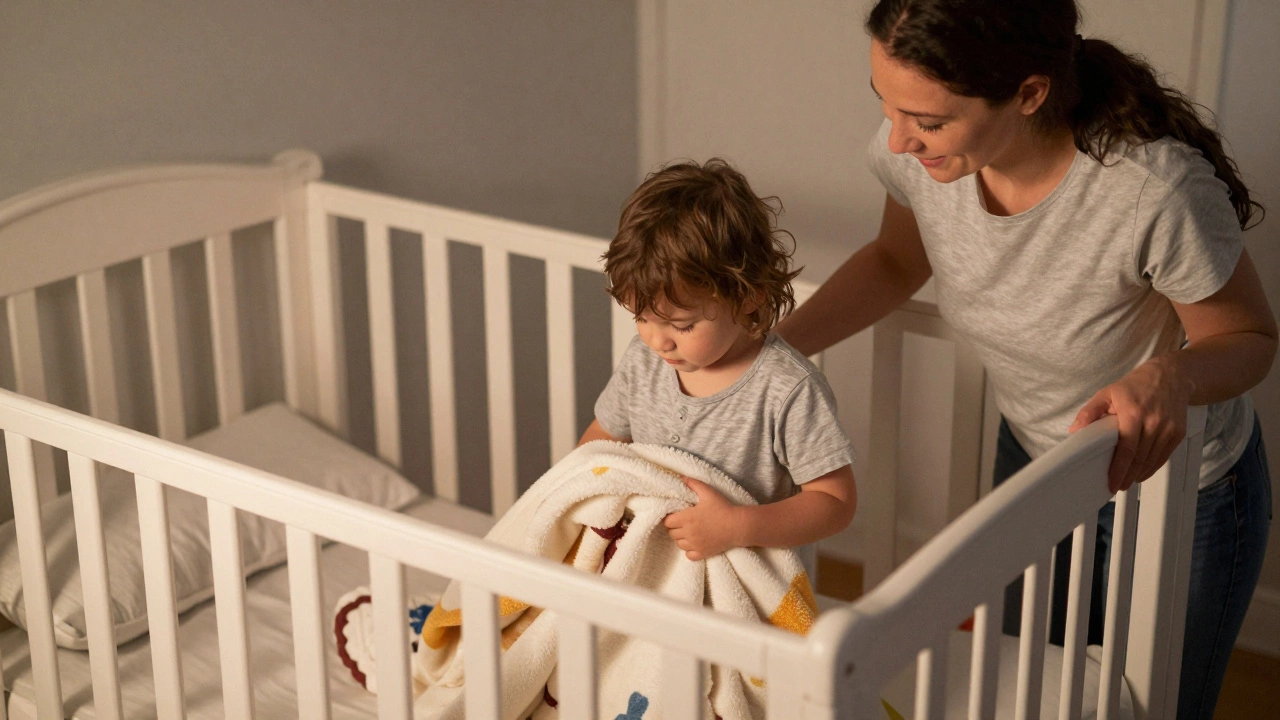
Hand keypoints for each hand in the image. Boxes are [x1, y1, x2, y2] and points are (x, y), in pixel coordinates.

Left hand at [662, 477, 743, 560]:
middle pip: (671, 533)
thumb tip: (681, 477)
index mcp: (686, 518)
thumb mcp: (708, 493)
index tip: (676, 515)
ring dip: (681, 538)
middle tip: (683, 522)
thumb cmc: (723, 508)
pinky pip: (688, 555)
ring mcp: (695, 544)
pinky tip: (695, 543)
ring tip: (689, 532)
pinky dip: (689, 550)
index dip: (669, 518)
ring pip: (679, 544)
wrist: (738, 526)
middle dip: (674, 528)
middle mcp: (688, 533)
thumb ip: (693, 484)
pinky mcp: (702, 553)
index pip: (667, 522)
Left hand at [1068, 357, 1191, 492]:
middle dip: (1127, 476)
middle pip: (1140, 458)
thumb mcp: (1107, 393)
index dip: (1119, 469)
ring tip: (1127, 481)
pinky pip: (1164, 456)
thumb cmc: (1135, 386)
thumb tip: (1075, 431)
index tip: (1112, 483)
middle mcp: (1154, 422)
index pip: (1127, 448)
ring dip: (1139, 474)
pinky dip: (1152, 467)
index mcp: (1134, 412)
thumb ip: (1089, 412)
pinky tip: (1141, 472)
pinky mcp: (1178, 433)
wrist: (1170, 376)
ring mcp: (1169, 428)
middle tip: (1117, 486)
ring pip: (1152, 460)